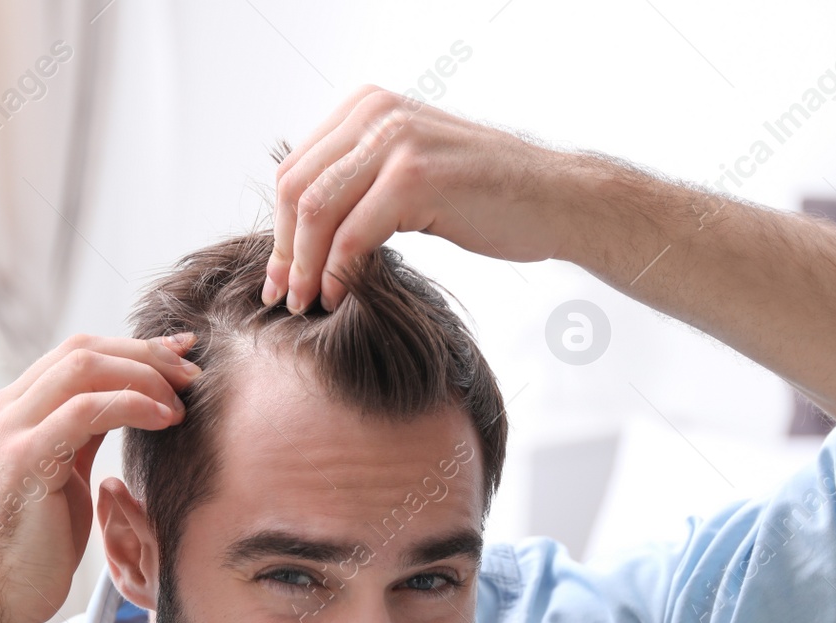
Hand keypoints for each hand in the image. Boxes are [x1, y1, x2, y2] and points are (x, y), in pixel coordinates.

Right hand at [0, 333, 199, 622]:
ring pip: (83, 368)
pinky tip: (164, 420)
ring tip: (182, 402)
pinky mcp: (23, 459)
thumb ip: (81, 433)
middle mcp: (2, 412)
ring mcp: (7, 432)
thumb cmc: (35, 549)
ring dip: (144, 377)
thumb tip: (123, 401)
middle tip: (192, 373)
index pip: (76, 354)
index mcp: (10, 411)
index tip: (181, 356)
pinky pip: (84, 411)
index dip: (133, 349)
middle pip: (82, 350)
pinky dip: (132, 405)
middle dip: (145, 355)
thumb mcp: (62, 475)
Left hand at [263, 85, 571, 313]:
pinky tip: (339, 296)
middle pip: (297, 189)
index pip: (296, 170)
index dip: (279, 229)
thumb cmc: (488, 196)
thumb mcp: (412, 171)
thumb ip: (362, 180)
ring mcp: (396, 140)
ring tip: (307, 303)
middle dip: (285, 251)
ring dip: (305, 266)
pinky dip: (338, 271)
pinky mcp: (415, 177)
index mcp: (368, 106)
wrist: (556, 200)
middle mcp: (377, 112)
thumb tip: (304, 229)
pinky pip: (353, 234)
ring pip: (317, 211)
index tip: (280, 275)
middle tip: (283, 297)